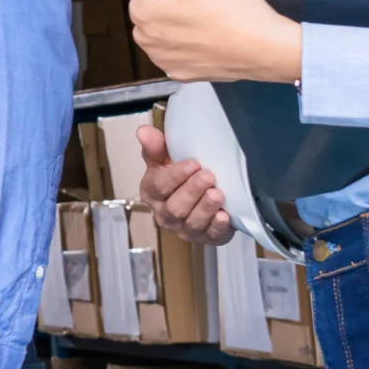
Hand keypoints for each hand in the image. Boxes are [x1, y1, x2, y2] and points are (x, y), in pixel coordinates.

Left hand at [125, 0, 301, 82]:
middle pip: (152, 10)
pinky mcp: (185, 75)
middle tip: (205, 2)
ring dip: (179, 24)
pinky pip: (180, 52)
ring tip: (209, 20)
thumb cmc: (228, 6)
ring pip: (164, 32)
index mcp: (142, 13)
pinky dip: (191, 45)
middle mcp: (146, 42)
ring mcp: (165, 62)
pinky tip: (210, 40)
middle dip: (171, 3)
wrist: (265, 47)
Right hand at [137, 123, 234, 245]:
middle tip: (208, 177)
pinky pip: (211, 235)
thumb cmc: (180, 176)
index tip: (193, 164)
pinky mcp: (206, 237)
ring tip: (218, 194)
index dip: (175, 176)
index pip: (159, 186)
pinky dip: (217, 227)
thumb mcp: (165, 160)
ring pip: (192, 222)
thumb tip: (143, 131)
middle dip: (192, 192)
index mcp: (151, 193)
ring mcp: (185, 229)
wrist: (199, 196)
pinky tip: (225, 216)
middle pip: (175, 207)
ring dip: (205, 208)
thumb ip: (156, 147)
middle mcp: (165, 214)